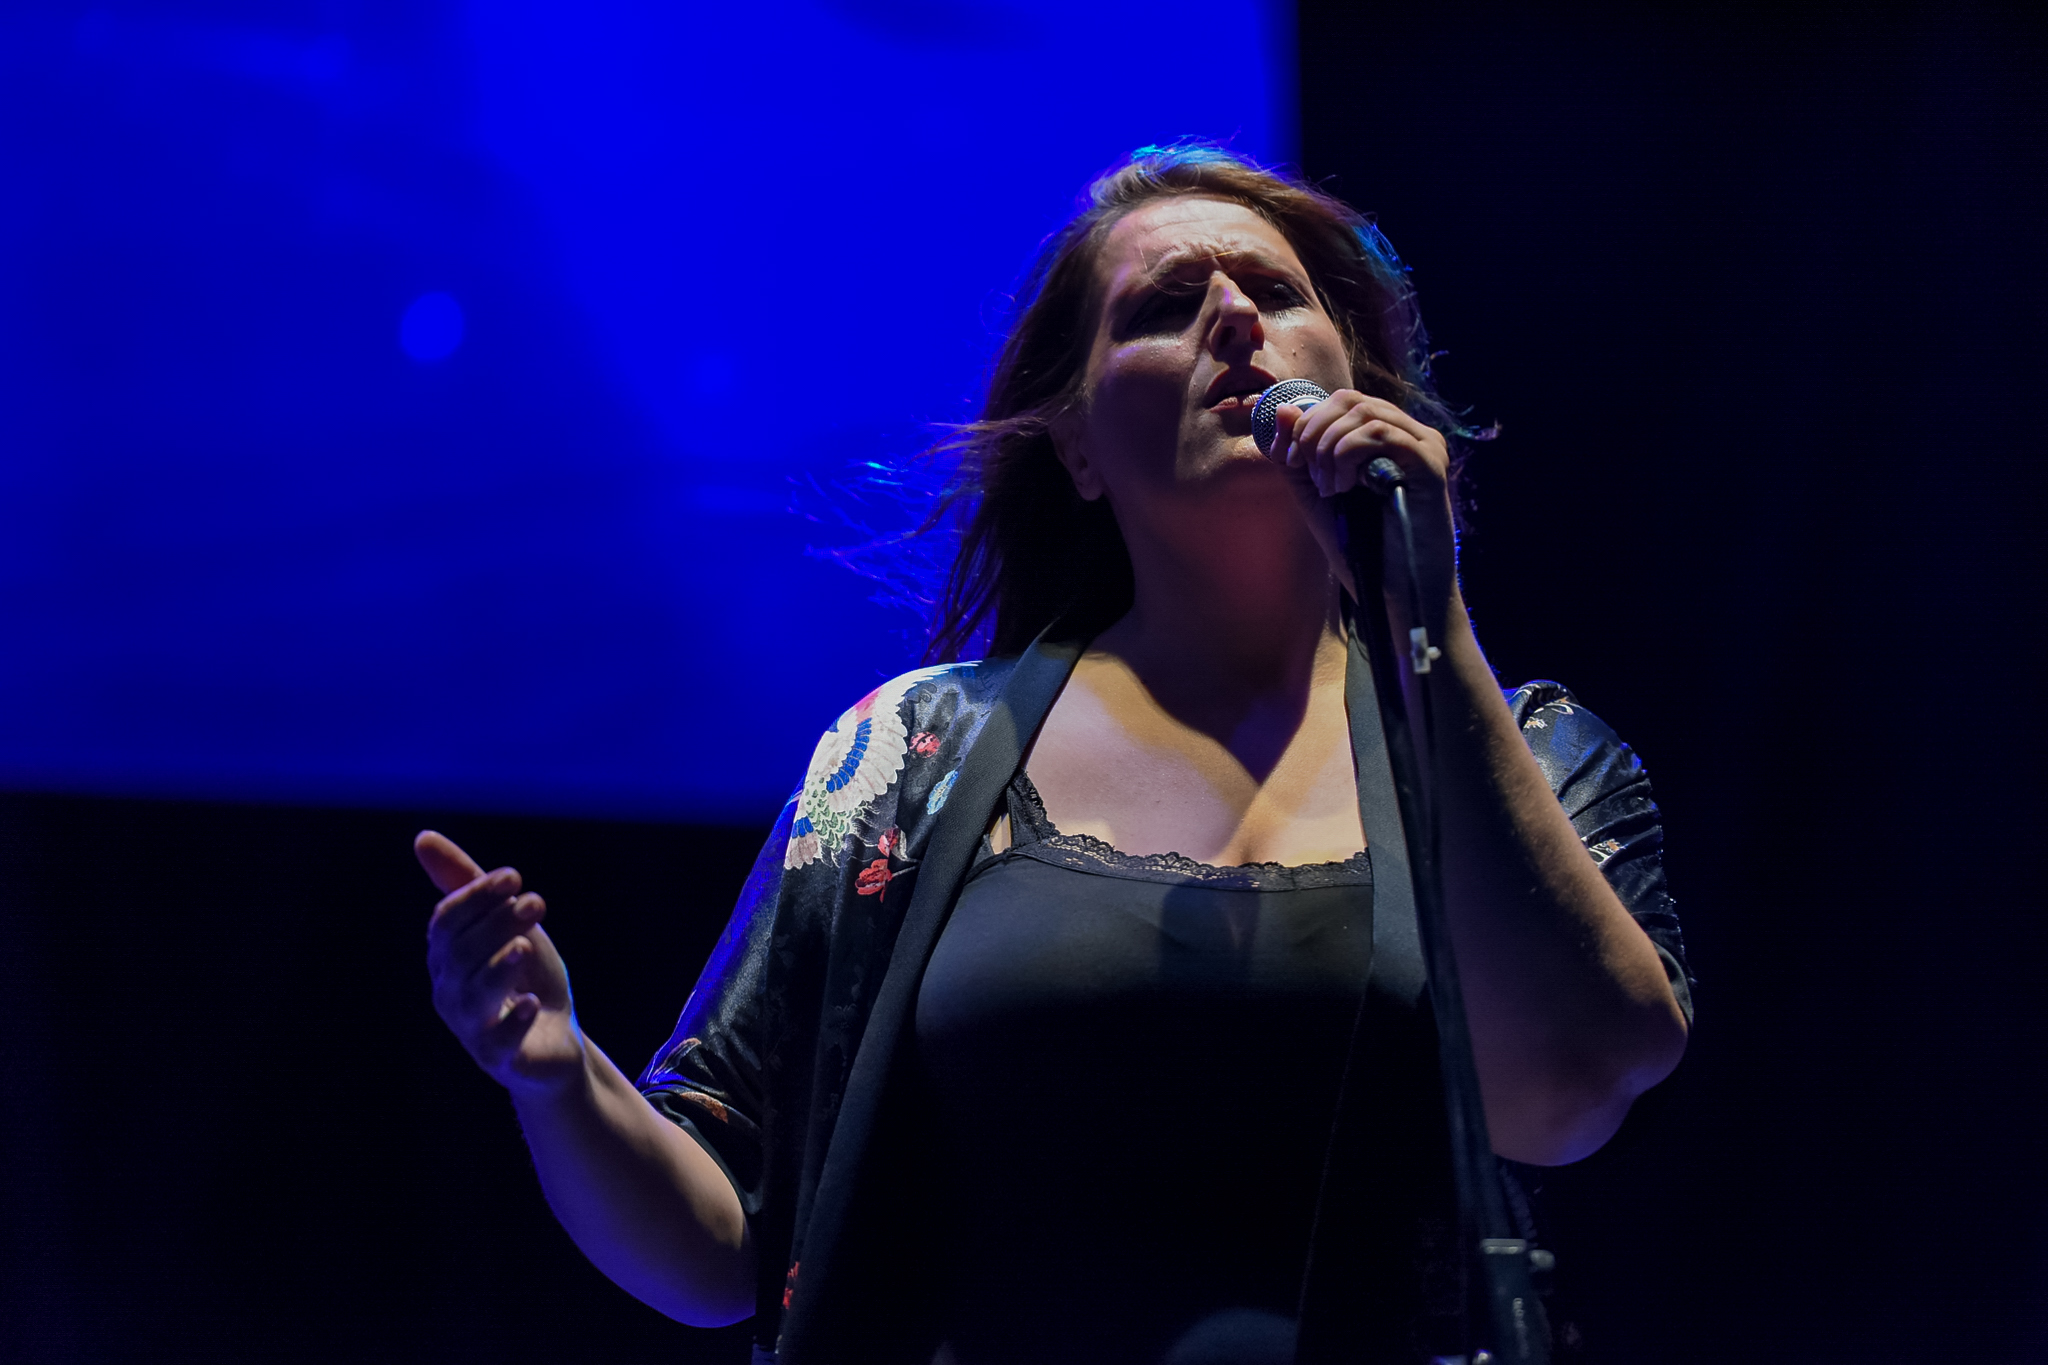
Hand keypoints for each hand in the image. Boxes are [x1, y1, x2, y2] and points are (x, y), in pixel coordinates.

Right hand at [418, 830, 584, 1096]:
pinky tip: (531, 1003)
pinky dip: (513, 1022)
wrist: (553, 1040)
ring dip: (499, 968)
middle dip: (497, 923)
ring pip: (473, 996)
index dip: (476, 897)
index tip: (514, 877)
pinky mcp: (499, 1056)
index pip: (447, 922)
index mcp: (447, 956)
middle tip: (536, 903)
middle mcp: (450, 991)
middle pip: (461, 953)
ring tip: (525, 947)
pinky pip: (497, 1042)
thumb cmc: (524, 976)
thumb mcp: (505, 926)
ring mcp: (471, 1027)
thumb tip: (422, 837)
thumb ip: (468, 886)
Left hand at [1266, 389, 1460, 624]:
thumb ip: (1297, 455)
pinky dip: (1348, 455)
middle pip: (1350, 400)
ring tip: (1330, 488)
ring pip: (1363, 413)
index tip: (1289, 459)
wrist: (1392, 595)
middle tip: (1309, 473)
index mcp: (1388, 439)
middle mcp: (1411, 435)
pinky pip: (1379, 434)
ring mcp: (1425, 446)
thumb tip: (1283, 409)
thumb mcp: (1316, 495)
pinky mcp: (1430, 464)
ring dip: (1330, 448)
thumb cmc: (1361, 551)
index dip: (1306, 422)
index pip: (1342, 402)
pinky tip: (1345, 488)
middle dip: (1314, 432)